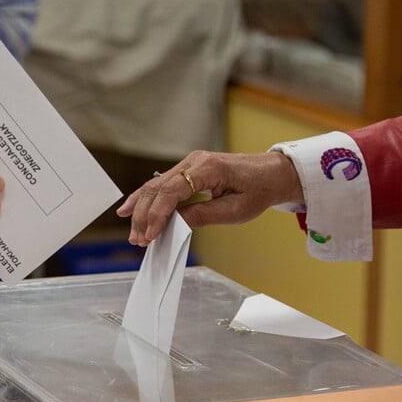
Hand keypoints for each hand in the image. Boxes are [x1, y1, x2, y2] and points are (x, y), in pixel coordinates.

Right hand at [116, 150, 302, 245]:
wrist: (272, 174)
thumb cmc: (258, 191)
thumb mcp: (235, 211)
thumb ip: (202, 216)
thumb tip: (174, 225)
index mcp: (208, 168)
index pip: (172, 191)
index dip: (157, 214)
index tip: (150, 235)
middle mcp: (194, 161)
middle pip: (158, 188)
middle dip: (144, 215)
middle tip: (138, 240)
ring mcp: (190, 164)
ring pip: (155, 186)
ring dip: (142, 209)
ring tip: (134, 232)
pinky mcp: (189, 170)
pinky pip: (163, 185)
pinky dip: (147, 199)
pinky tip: (129, 209)